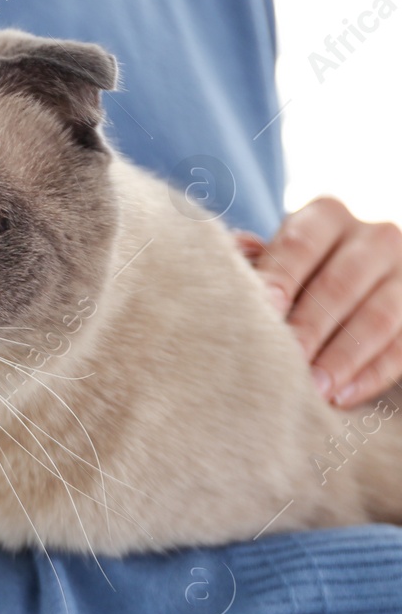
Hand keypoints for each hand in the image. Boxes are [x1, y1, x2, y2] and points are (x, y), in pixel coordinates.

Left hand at [248, 196, 401, 408]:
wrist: (348, 275)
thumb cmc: (292, 270)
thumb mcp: (276, 255)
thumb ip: (254, 260)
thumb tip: (234, 258)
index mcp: (326, 216)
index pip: (300, 244)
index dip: (281, 278)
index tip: (265, 311)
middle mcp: (374, 237)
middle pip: (340, 283)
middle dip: (310, 327)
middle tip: (284, 363)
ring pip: (378, 316)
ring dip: (342, 358)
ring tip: (313, 390)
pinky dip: (372, 374)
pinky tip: (342, 397)